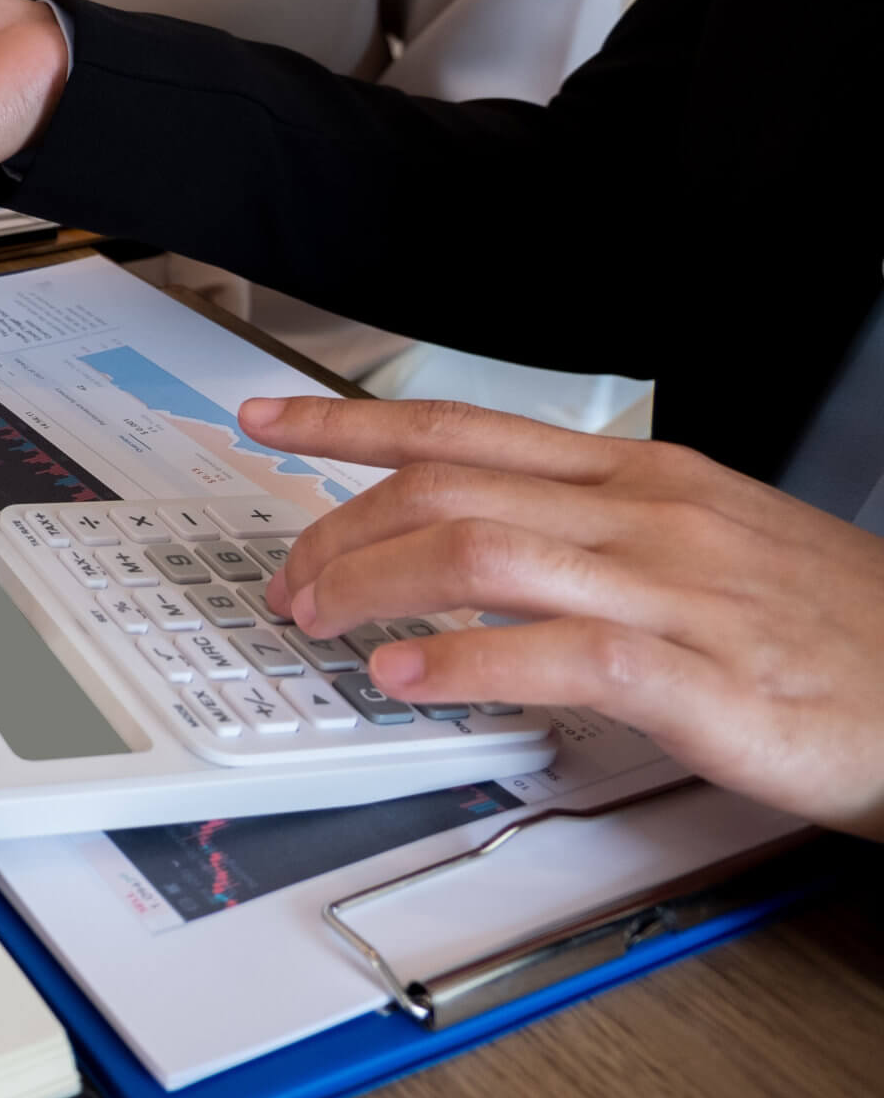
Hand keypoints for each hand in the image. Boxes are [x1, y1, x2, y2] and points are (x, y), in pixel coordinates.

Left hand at [252, 395, 883, 836]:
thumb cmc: (833, 628)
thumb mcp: (707, 542)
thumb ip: (596, 531)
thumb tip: (482, 538)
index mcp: (642, 476)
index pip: (466, 428)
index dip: (350, 422)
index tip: (269, 419)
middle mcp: (647, 515)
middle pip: (449, 488)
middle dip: (343, 528)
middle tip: (289, 578)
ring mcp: (673, 589)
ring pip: (482, 552)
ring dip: (377, 585)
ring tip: (321, 620)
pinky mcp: (701, 676)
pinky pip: (559, 655)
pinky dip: (468, 663)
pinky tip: (410, 678)